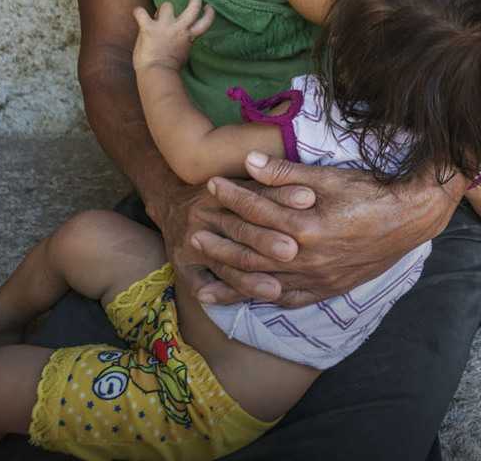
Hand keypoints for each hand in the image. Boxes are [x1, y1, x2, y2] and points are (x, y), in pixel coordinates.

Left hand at [132, 0, 213, 72]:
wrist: (157, 72)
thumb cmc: (169, 69)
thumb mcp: (182, 55)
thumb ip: (181, 43)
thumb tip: (177, 38)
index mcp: (188, 37)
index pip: (205, 22)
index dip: (209, 13)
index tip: (208, 7)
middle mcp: (179, 28)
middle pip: (193, 7)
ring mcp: (164, 26)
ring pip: (167, 5)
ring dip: (162, 10)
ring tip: (156, 16)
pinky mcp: (148, 27)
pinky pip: (141, 13)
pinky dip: (138, 12)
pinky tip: (138, 13)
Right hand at [143, 174, 302, 302]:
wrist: (170, 201)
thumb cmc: (219, 191)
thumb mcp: (239, 180)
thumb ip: (270, 184)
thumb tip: (310, 196)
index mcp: (220, 192)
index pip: (255, 195)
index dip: (282, 196)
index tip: (309, 199)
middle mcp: (203, 215)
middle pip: (240, 230)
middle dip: (266, 241)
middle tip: (292, 251)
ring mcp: (190, 242)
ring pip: (224, 263)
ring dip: (248, 279)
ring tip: (275, 289)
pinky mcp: (182, 265)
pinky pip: (202, 284)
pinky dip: (221, 294)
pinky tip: (239, 302)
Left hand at [190, 152, 462, 306]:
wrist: (409, 219)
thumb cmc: (371, 192)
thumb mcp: (329, 177)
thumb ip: (285, 174)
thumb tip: (247, 161)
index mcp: (306, 225)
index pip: (256, 210)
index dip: (232, 195)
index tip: (211, 185)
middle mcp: (307, 257)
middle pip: (251, 248)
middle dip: (220, 236)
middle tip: (194, 228)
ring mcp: (315, 278)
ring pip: (260, 279)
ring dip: (227, 272)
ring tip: (202, 264)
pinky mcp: (324, 290)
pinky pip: (283, 299)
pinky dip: (256, 298)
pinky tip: (237, 297)